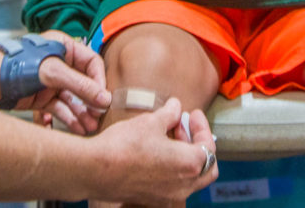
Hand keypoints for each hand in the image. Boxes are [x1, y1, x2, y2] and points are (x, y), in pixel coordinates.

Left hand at [10, 30, 109, 134]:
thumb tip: (104, 99)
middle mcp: (58, 63)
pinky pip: (59, 108)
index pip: (91, 63)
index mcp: (62, 46)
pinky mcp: (40, 97)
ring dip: (81, 113)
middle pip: (83, 83)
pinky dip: (67, 118)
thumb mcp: (52, 72)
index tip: (103, 99)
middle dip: (91, 101)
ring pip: (72, 98)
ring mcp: (49, 81)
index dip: (98, 81)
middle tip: (97, 117)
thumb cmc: (15, 65)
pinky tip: (75, 128)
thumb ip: (80, 85)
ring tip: (89, 127)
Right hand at [87, 97, 218, 205]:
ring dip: (185, 155)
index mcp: (189, 164)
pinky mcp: (153, 198)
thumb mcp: (150, 122)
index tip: (192, 114)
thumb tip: (176, 107)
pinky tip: (157, 151)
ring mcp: (169, 195)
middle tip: (184, 126)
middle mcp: (184, 185)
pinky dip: (173, 167)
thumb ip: (169, 114)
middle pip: (206, 167)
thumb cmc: (124, 146)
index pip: (208, 146)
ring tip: (168, 135)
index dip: (202, 127)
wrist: (96, 169)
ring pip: (190, 177)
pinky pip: (174, 184)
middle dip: (198, 144)